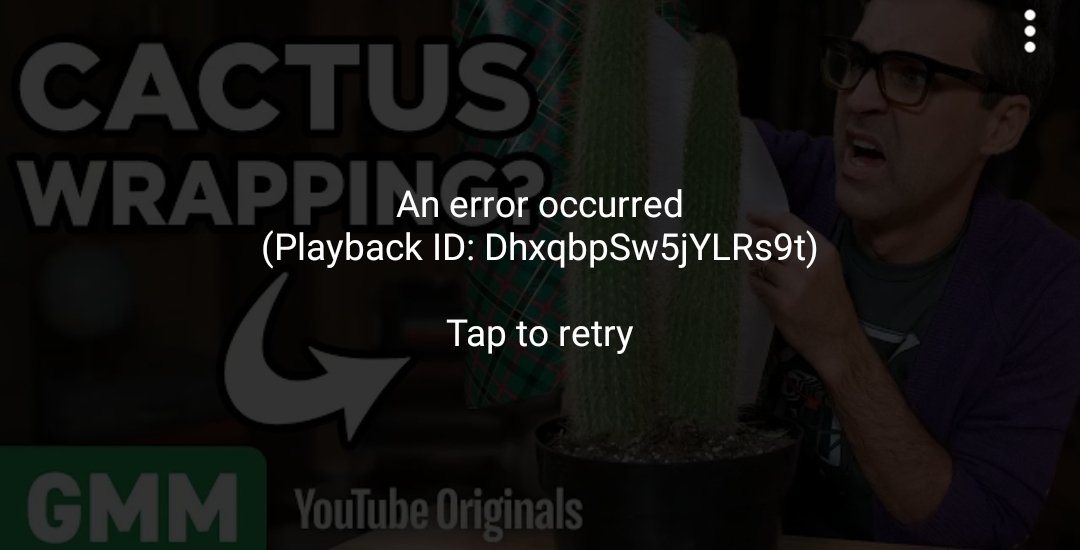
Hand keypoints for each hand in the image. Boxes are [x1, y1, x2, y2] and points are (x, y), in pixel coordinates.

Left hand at [746, 210, 862, 381]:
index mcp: (822, 249)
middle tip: (751, 247)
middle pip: (767, 238)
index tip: (750, 215)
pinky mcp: (782, 301)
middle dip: (754, 241)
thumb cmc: (830, 301)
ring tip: (762, 272)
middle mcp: (809, 261)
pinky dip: (755, 283)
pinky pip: (756, 283)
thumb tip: (767, 230)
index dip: (764, 216)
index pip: (787, 222)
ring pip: (758, 260)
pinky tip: (764, 288)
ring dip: (754, 265)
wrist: (837, 338)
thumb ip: (802, 248)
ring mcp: (794, 282)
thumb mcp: (826, 266)